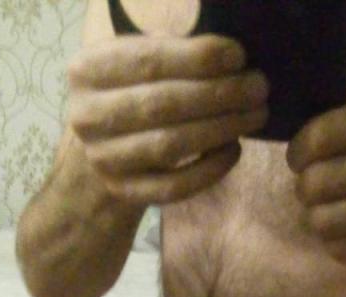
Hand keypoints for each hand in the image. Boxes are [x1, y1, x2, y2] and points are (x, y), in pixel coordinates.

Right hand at [67, 34, 268, 204]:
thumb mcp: (134, 63)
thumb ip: (170, 54)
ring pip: (169, 146)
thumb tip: (229, 57)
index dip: (198, 58)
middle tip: (258, 88)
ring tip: (255, 115)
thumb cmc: (129, 94)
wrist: (99, 153)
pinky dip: (210, 170)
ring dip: (220, 129)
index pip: (148, 61)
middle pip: (162, 104)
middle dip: (218, 94)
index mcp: (87, 71)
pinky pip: (175, 186)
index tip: (239, 56)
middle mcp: (87, 116)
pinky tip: (234, 150)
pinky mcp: (125, 193)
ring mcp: (105, 160)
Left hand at [286, 96, 345, 274]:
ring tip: (328, 213)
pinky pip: (339, 248)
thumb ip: (335, 107)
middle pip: (317, 183)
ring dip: (315, 219)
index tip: (300, 158)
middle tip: (313, 191)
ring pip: (323, 220)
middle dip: (304, 190)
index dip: (298, 151)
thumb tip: (293, 80)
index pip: (321, 135)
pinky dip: (334, 244)